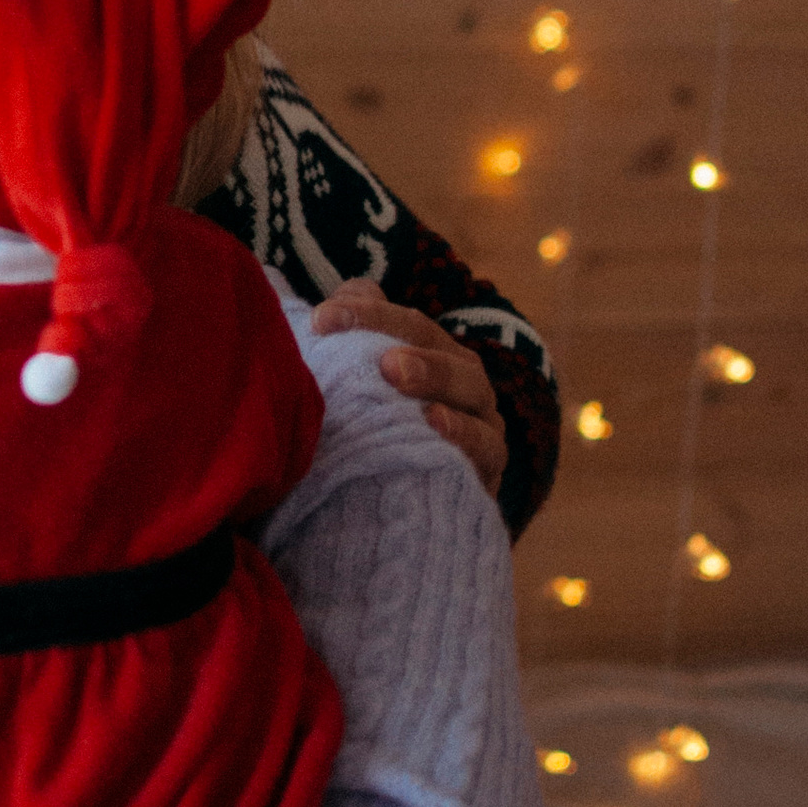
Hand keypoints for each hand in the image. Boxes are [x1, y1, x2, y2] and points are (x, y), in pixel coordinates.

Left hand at [308, 286, 504, 501]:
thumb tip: (351, 289)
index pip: (404, 322)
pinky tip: (435, 426)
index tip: (320, 321)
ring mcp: (481, 426)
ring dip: (435, 379)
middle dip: (407, 344)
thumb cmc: (375, 437)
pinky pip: (485, 450)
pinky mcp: (487, 472)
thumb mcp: (356, 386)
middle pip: (443, 352)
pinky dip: (464, 436)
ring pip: (471, 395)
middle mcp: (461, 385)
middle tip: (378, 356)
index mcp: (432, 354)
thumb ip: (356, 335)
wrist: (398, 517)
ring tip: (399, 376)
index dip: (366, 315)